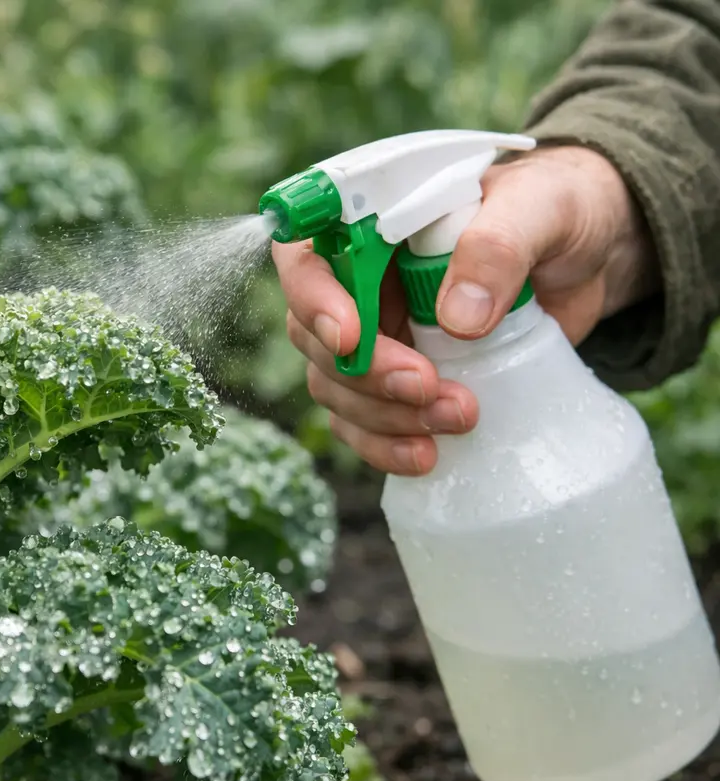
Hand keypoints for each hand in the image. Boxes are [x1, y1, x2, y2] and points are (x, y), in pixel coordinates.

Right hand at [275, 144, 657, 475]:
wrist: (591, 256)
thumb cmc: (557, 209)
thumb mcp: (540, 208)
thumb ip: (497, 248)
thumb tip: (457, 319)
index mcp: (371, 219)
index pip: (305, 255)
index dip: (313, 298)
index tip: (353, 338)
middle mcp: (357, 277)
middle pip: (314, 333)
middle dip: (365, 372)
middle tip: (426, 386)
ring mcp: (375, 331)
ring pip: (334, 384)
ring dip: (382, 414)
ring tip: (457, 418)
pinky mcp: (399, 376)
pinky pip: (363, 421)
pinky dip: (386, 445)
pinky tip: (428, 457)